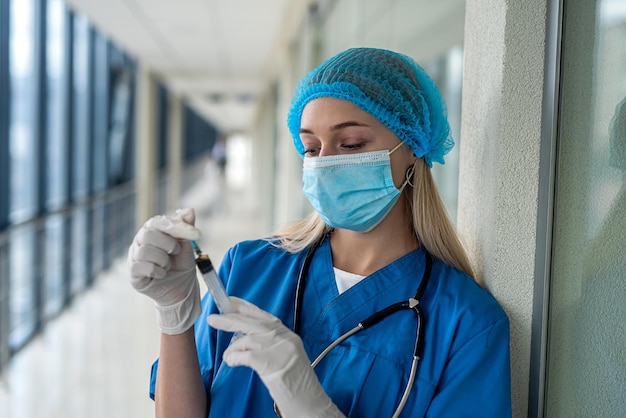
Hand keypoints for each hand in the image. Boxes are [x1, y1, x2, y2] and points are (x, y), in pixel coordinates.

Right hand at [127, 208, 202, 334]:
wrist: (181, 289)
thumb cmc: (181, 264)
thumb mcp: (187, 245)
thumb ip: (186, 228)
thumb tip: (189, 210)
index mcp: (153, 230)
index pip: (158, 222)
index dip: (176, 226)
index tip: (195, 233)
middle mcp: (140, 241)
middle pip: (147, 234)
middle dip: (167, 244)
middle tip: (175, 252)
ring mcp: (134, 256)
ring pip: (144, 251)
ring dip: (163, 260)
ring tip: (168, 265)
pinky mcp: (133, 272)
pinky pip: (140, 267)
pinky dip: (157, 271)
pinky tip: (162, 274)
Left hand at [207, 298, 344, 417]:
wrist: (308, 400)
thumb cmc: (294, 382)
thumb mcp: (283, 356)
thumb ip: (266, 343)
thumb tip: (240, 338)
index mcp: (287, 335)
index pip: (263, 315)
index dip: (245, 307)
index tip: (231, 302)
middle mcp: (284, 338)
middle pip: (252, 322)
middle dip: (229, 320)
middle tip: (213, 319)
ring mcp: (278, 349)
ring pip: (246, 339)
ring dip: (232, 349)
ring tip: (228, 356)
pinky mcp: (270, 362)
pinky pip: (244, 355)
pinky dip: (234, 358)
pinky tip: (231, 361)